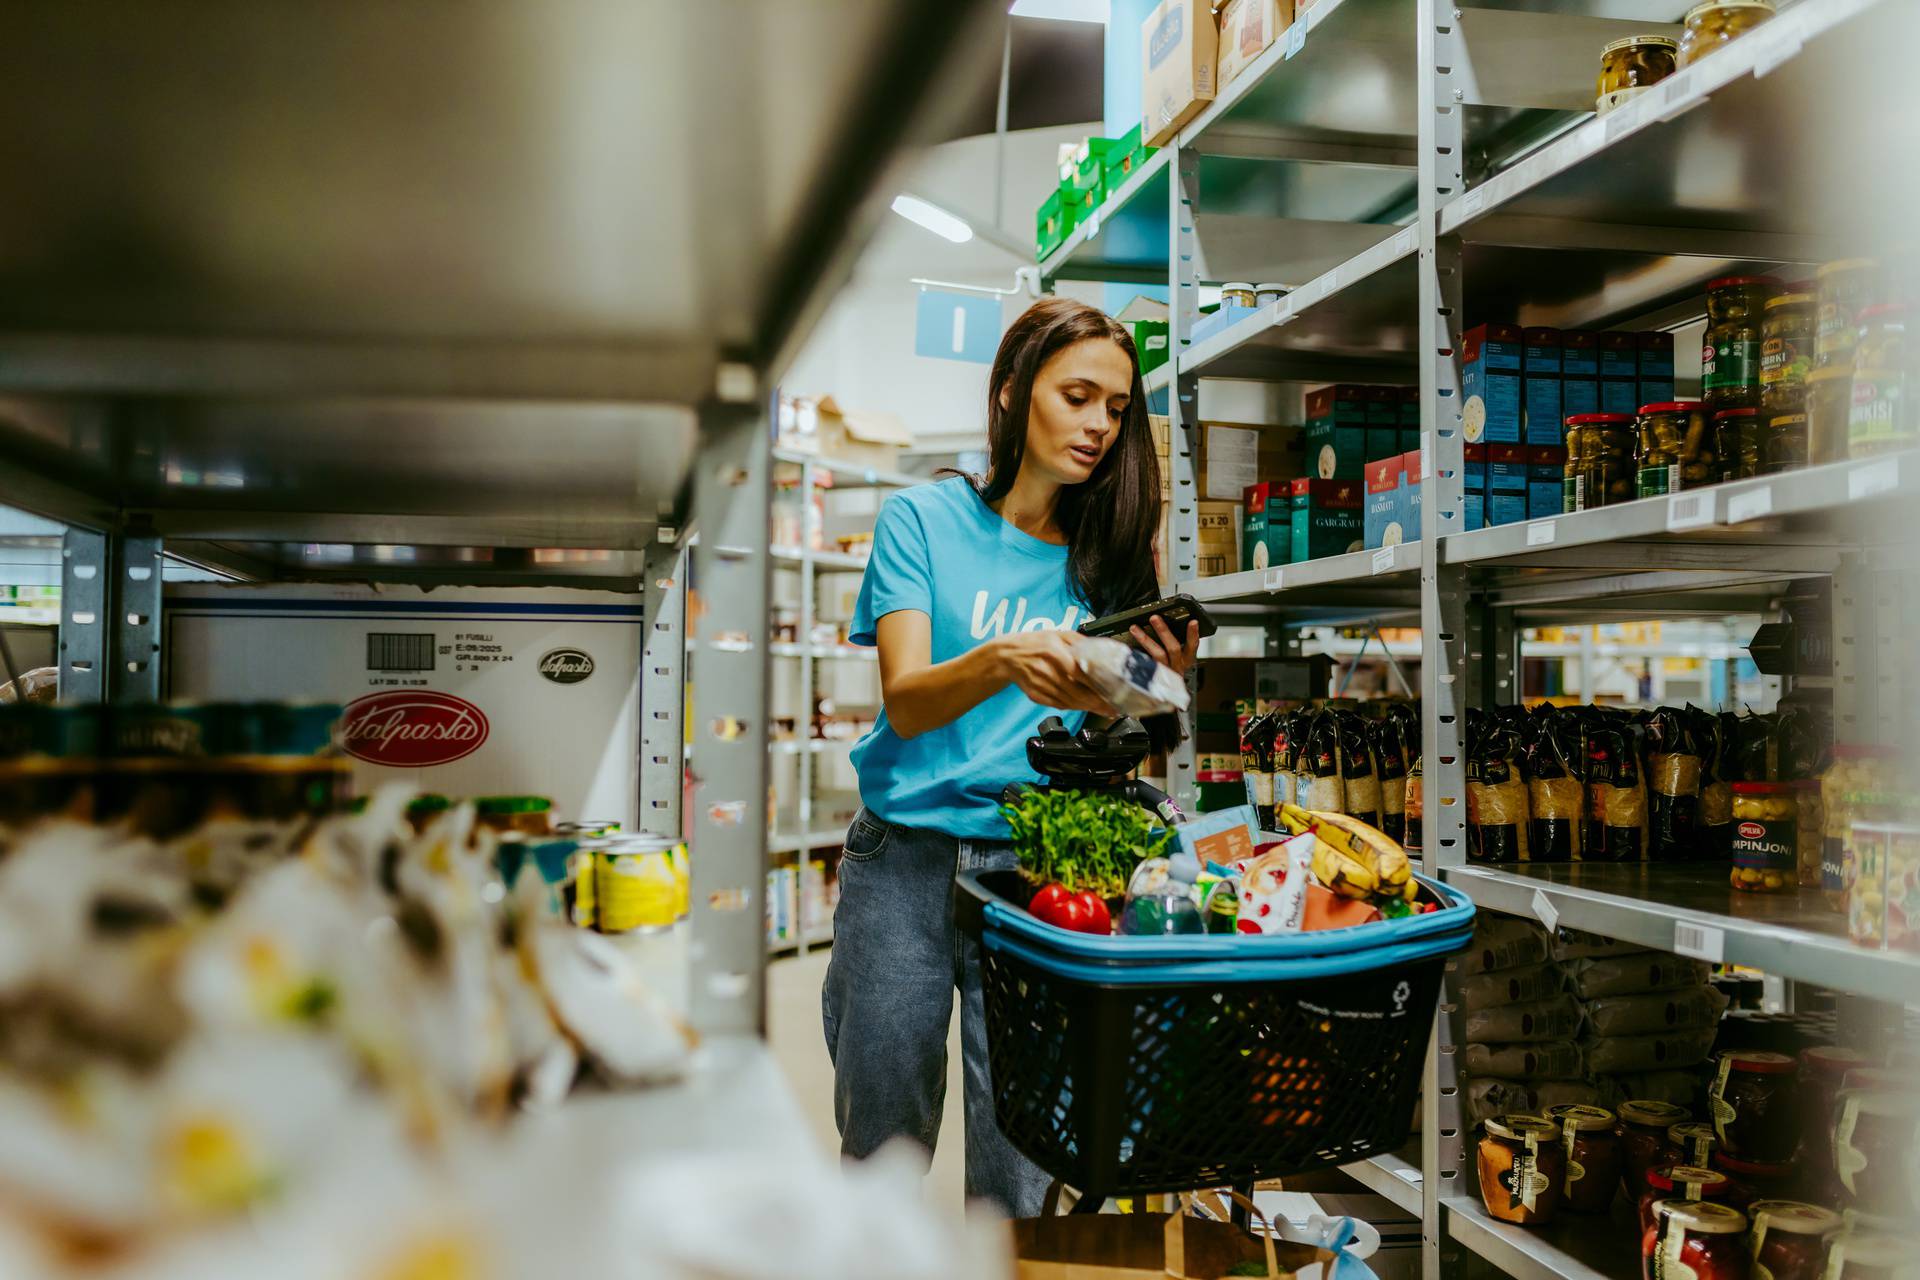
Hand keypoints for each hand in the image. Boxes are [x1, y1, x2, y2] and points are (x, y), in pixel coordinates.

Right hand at [992, 631, 1117, 716]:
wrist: (1007, 656)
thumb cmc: (1034, 644)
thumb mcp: (1058, 635)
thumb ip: (1080, 641)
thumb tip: (1101, 651)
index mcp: (1054, 653)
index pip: (1081, 672)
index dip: (1097, 685)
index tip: (1112, 691)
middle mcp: (1047, 671)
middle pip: (1077, 692)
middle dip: (1097, 703)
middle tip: (1112, 707)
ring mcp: (1041, 685)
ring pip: (1069, 702)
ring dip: (1088, 708)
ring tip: (1103, 710)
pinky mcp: (1036, 696)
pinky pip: (1059, 705)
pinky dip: (1073, 707)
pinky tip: (1084, 707)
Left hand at [1129, 614, 1200, 676]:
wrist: (1167, 699)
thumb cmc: (1172, 675)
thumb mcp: (1179, 662)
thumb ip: (1173, 647)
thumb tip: (1162, 625)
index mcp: (1186, 661)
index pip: (1193, 646)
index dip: (1193, 634)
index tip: (1193, 622)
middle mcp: (1177, 667)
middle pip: (1173, 648)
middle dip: (1164, 631)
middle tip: (1154, 618)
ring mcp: (1166, 673)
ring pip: (1157, 655)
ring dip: (1145, 639)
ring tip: (1134, 628)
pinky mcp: (1153, 678)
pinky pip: (1144, 665)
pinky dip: (1135, 655)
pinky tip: (1126, 647)